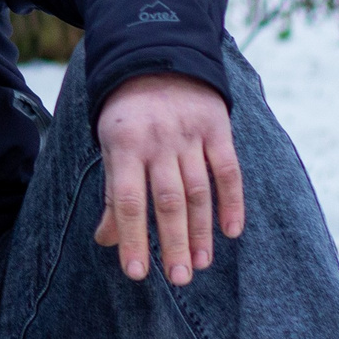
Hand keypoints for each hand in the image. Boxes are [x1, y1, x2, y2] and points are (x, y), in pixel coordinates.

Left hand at [93, 73, 244, 284]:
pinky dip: (232, 202)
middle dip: (173, 243)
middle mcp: (158, 141)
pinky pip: (228, 170)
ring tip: (200, 264)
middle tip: (178, 279)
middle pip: (167, 201)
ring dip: (201, 231)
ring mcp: (189, 134)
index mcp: (124, 146)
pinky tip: (231, 231)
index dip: (132, 238)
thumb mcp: (110, 148)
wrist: (158, 59)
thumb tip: (107, 240)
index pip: (127, 200)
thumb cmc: (128, 115)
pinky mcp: (217, 128)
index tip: (136, 273)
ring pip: (198, 191)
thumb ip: (113, 193)